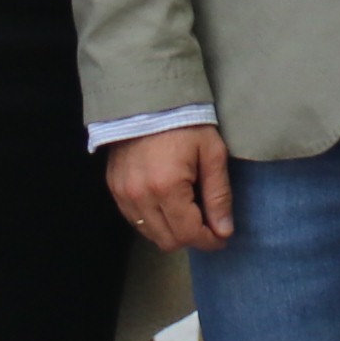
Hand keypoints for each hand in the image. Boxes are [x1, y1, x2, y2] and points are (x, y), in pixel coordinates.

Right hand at [107, 123, 233, 252]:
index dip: (210, 241)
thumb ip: (219, 195)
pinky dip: (153, 221)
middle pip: (169, 240)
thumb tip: (224, 230)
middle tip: (208, 225)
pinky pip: (135, 219)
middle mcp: (141, 196)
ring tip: (188, 213)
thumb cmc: (185, 123)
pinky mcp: (114, 188)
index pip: (189, 233)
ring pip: (150, 234)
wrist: (147, 99)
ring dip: (172, 231)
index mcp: (168, 187)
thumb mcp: (212, 154)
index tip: (222, 237)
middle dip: (192, 238)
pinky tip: (168, 205)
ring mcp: (123, 193)